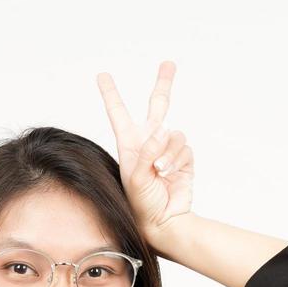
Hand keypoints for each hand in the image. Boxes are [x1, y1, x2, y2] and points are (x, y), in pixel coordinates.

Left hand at [96, 60, 194, 250]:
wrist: (163, 222)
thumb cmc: (141, 204)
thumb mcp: (136, 177)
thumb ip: (147, 151)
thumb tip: (165, 130)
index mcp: (129, 144)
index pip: (119, 113)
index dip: (111, 94)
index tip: (102, 75)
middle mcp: (148, 142)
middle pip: (158, 105)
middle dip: (164, 83)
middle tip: (169, 64)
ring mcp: (167, 150)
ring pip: (174, 133)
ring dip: (169, 152)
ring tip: (160, 171)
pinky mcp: (183, 159)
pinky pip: (185, 148)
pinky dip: (178, 160)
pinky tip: (171, 174)